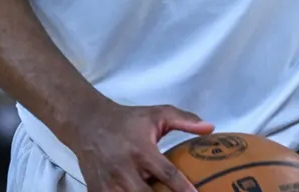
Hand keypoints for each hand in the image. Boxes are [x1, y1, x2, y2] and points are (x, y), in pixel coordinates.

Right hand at [69, 99, 213, 191]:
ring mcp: (108, 184)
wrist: (87, 123)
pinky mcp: (96, 191)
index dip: (183, 188)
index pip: (167, 174)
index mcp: (142, 150)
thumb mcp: (157, 114)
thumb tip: (210, 128)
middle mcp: (124, 170)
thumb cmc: (128, 120)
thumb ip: (185, 120)